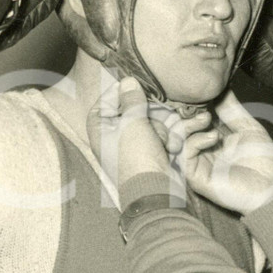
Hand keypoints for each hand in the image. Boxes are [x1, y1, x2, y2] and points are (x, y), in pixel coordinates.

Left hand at [87, 77, 210, 189]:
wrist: (156, 191)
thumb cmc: (136, 157)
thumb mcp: (133, 122)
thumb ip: (132, 99)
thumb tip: (128, 81)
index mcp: (100, 128)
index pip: (105, 101)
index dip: (120, 92)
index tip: (135, 85)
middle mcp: (114, 136)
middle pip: (133, 110)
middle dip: (148, 115)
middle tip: (153, 121)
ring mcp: (134, 144)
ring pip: (151, 121)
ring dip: (161, 130)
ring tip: (164, 143)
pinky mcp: (151, 152)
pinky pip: (161, 135)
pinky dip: (168, 141)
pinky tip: (171, 149)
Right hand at [180, 90, 272, 214]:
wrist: (271, 187)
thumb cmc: (263, 161)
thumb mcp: (248, 128)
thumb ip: (233, 110)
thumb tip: (222, 88)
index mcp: (213, 139)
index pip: (193, 119)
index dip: (193, 106)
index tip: (201, 92)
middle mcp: (202, 151)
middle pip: (179, 128)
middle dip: (186, 114)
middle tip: (202, 107)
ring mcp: (198, 164)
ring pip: (177, 141)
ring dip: (188, 126)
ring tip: (207, 119)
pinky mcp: (196, 177)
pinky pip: (184, 156)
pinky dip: (195, 141)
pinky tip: (213, 137)